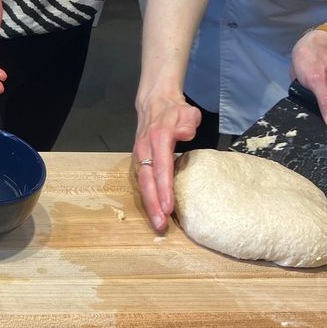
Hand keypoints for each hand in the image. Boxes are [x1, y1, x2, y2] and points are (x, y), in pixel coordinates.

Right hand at [133, 90, 201, 231]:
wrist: (153, 102)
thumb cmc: (174, 111)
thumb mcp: (187, 111)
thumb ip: (187, 122)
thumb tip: (184, 135)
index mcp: (158, 138)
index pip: (161, 167)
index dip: (164, 188)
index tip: (169, 207)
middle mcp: (144, 150)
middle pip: (146, 181)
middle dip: (153, 204)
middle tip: (160, 225)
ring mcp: (139, 156)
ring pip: (142, 184)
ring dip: (149, 205)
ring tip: (158, 224)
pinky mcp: (139, 161)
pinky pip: (143, 182)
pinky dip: (148, 197)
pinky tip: (155, 211)